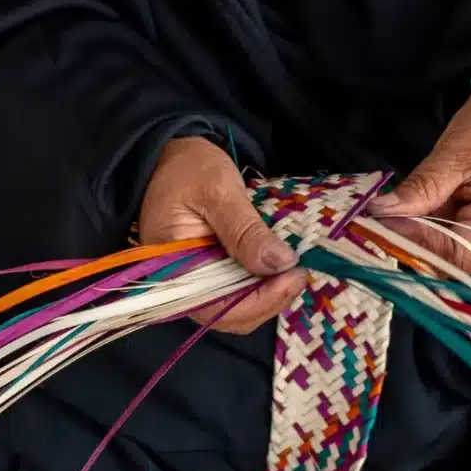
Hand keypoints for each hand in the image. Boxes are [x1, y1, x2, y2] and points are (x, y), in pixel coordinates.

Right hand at [139, 136, 304, 334]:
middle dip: (270, 299)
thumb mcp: (219, 191)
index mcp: (170, 269)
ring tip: (293, 268)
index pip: (216, 307)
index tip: (292, 277)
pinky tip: (281, 268)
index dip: (259, 302)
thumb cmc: (189, 168)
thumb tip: (280, 264)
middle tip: (300, 271)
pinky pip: (239, 292)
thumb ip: (245, 230)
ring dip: (270, 294)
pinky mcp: (211, 275)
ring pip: (239, 307)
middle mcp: (181, 285)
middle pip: (231, 315)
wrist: (174, 156)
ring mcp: (197, 282)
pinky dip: (263, 285)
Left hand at [364, 71, 470, 270]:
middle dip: (413, 244)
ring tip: (384, 219)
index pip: (456, 255)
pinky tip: (401, 216)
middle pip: (450, 260)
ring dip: (414, 237)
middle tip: (374, 224)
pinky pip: (447, 236)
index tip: (383, 224)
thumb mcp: (453, 156)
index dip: (418, 244)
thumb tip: (379, 213)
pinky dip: (423, 228)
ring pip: (444, 251)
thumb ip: (419, 190)